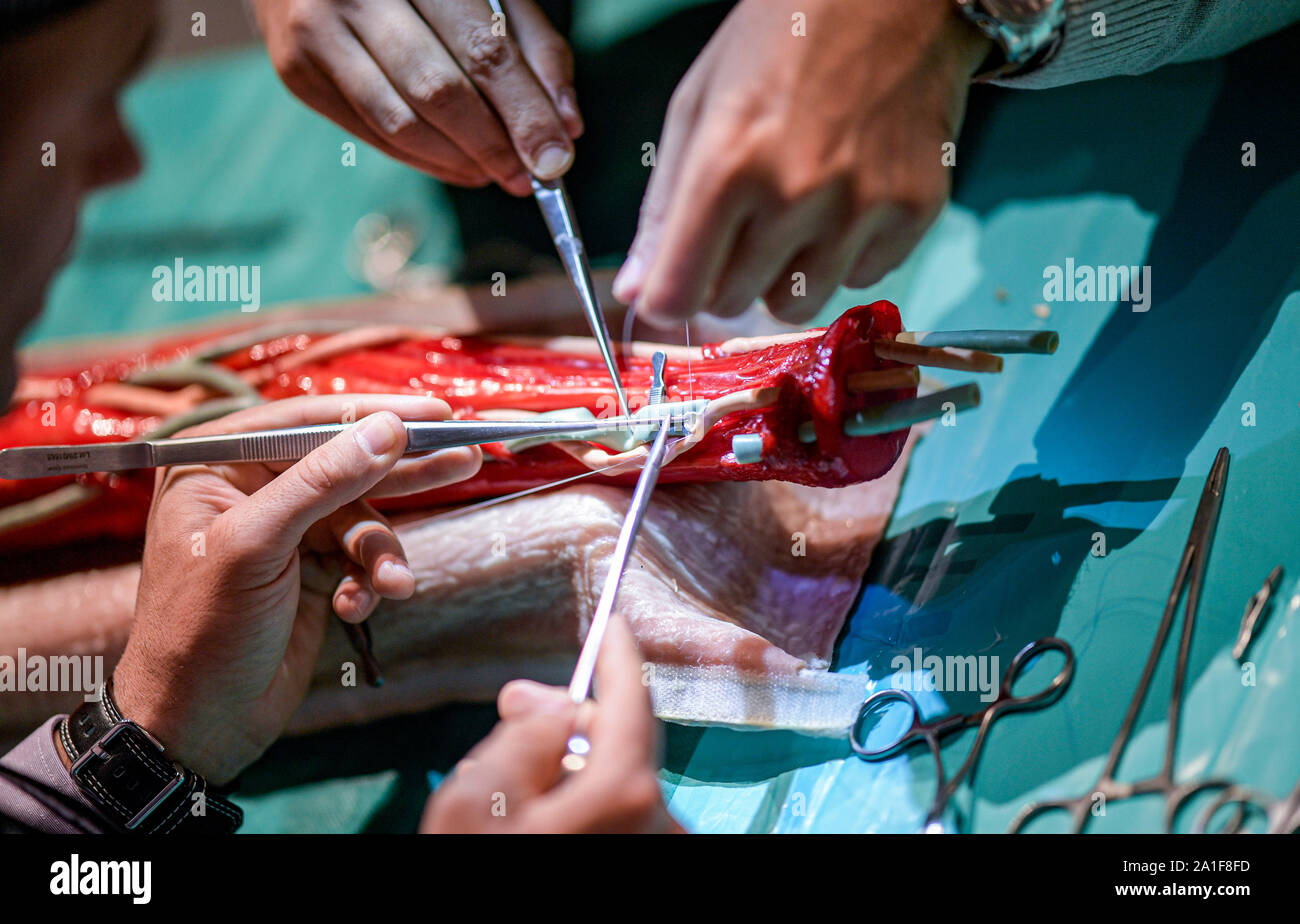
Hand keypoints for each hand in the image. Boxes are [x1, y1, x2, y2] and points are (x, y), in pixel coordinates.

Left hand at [112, 394, 481, 783]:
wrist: (198, 722)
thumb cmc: (201, 627)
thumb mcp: (257, 544)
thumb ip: (323, 482)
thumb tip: (388, 428)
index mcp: (219, 463)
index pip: (307, 421)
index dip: (372, 416)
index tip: (436, 412)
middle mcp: (253, 488)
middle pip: (347, 464)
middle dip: (403, 471)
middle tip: (466, 456)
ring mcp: (286, 532)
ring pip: (363, 519)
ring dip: (380, 553)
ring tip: (394, 582)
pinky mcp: (312, 571)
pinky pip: (361, 559)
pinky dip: (368, 582)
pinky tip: (356, 605)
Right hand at [253, 0, 582, 193]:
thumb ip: (533, 48)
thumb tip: (567, 126)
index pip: (483, 50)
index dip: (523, 113)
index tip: (555, 162)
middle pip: (439, 92)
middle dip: (493, 146)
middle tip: (528, 178)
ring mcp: (317, 31)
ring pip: (401, 123)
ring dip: (459, 162)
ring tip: (496, 173)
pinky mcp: (297, 71)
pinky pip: (373, 133)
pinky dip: (424, 158)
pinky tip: (457, 162)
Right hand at [421, 614, 682, 832]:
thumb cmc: (479, 868)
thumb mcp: (472, 798)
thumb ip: (518, 734)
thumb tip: (550, 699)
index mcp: (620, 790)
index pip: (630, 696)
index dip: (618, 653)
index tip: (612, 623)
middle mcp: (657, 818)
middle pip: (620, 737)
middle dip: (573, 720)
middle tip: (518, 711)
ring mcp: (658, 843)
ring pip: (618, 779)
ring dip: (575, 772)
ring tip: (516, 801)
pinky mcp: (649, 858)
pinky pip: (621, 815)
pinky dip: (587, 806)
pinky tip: (541, 824)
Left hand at [612, 0, 990, 324]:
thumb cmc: (780, 39)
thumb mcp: (697, 107)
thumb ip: (660, 209)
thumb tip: (632, 291)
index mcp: (727, 164)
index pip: (677, 294)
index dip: (666, 297)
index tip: (670, 285)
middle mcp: (796, 194)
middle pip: (731, 304)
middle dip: (723, 275)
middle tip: (740, 221)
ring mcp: (861, 207)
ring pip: (795, 306)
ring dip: (783, 274)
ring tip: (794, 209)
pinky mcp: (914, 211)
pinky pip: (860, 279)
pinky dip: (845, 254)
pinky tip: (846, 196)